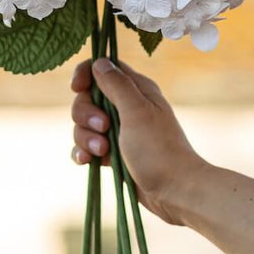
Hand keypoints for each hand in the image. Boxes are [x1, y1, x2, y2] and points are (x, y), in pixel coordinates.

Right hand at [70, 57, 204, 224]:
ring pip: (85, 124)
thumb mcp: (136, 111)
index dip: (86, 74)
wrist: (176, 193)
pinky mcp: (113, 153)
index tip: (77, 88)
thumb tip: (99, 61)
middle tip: (103, 128)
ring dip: (86, 137)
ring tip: (102, 151)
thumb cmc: (159, 149)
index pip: (104, 68)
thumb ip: (116, 85)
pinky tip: (88, 162)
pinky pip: (87, 146)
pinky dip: (83, 152)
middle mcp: (127, 106)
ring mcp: (119, 131)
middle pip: (88, 97)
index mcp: (137, 90)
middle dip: (86, 113)